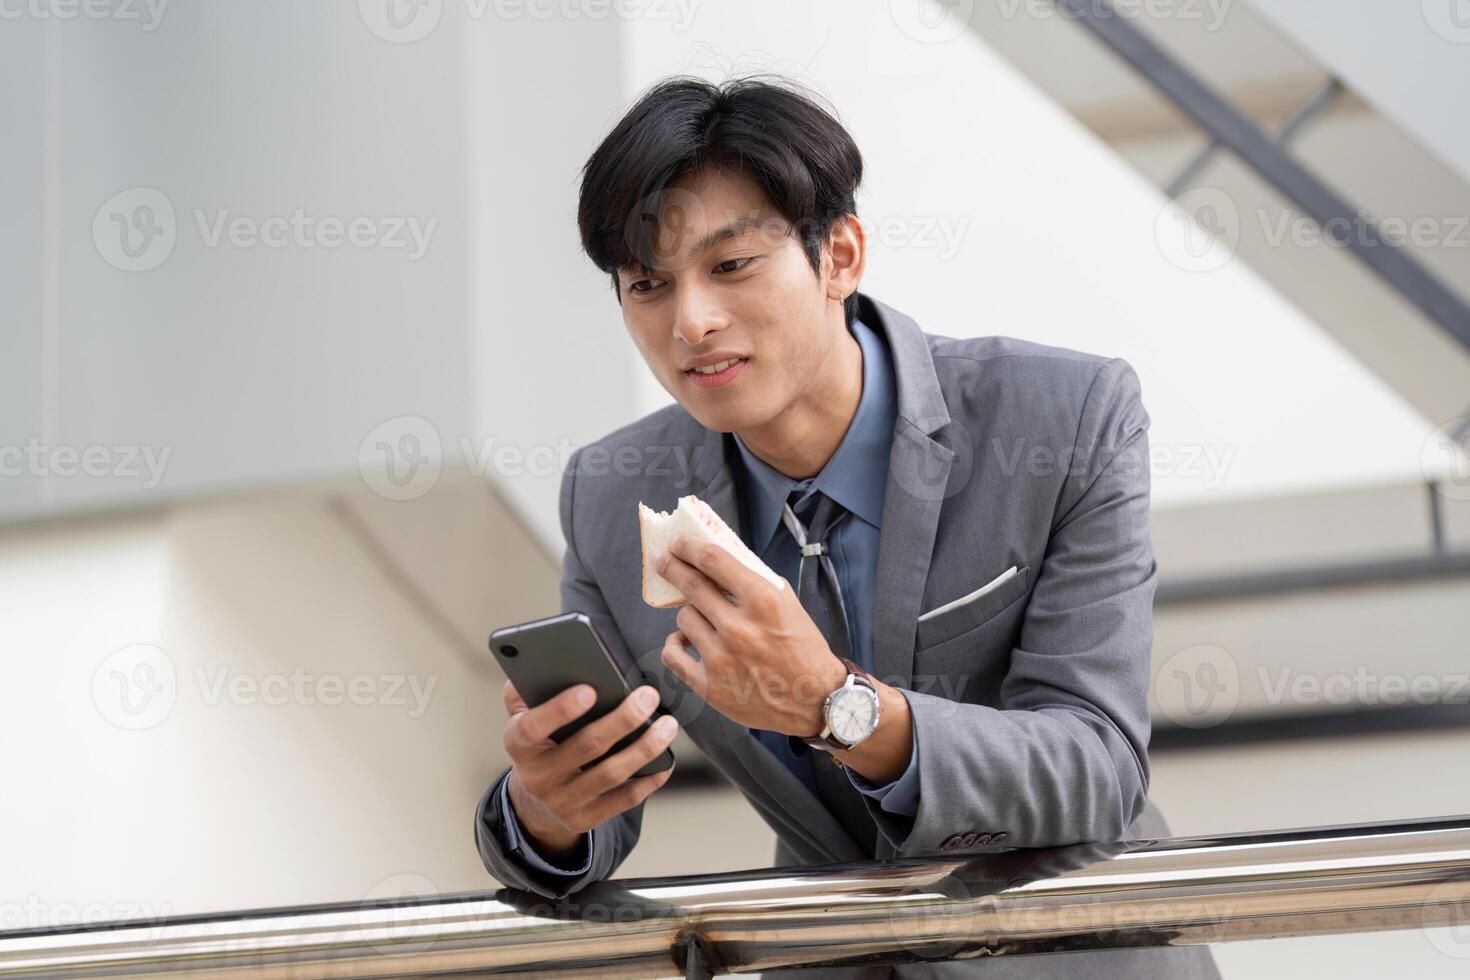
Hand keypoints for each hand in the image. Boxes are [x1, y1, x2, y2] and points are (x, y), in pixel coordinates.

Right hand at [501, 677, 676, 857]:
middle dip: (622, 720)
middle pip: (586, 746)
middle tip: (649, 696)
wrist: (535, 801)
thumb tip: (544, 661)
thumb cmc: (538, 743)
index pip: (534, 727)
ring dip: (644, 748)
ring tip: (668, 725)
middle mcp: (538, 777)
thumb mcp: (522, 717)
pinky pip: (623, 800)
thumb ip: (526, 691)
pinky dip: (649, 780)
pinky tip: (666, 761)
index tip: (590, 690)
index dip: (560, 710)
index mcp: (519, 745)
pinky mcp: (585, 819)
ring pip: (611, 774)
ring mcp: (563, 801)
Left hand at [655, 533, 846, 736]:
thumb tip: (721, 563)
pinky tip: (686, 642)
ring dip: (691, 614)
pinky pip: (672, 654)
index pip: (712, 560)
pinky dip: (676, 645)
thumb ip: (755, 581)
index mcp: (762, 601)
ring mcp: (721, 658)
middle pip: (690, 584)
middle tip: (663, 560)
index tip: (677, 542)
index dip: (688, 546)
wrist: (815, 700)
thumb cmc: (804, 651)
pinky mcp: (710, 686)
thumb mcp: (788, 604)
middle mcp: (739, 628)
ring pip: (683, 618)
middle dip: (671, 566)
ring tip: (705, 620)